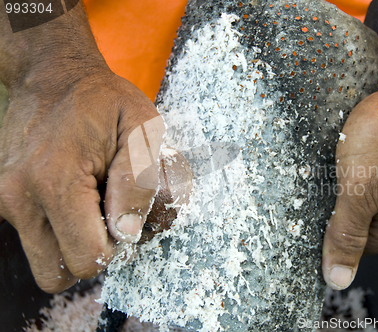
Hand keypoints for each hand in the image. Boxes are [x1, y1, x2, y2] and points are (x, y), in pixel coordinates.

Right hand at [0, 68, 161, 292]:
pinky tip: (76, 198)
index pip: (88, 259)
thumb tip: (126, 233)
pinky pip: (35, 240)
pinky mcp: (3, 200)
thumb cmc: (105, 102)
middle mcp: (19, 197)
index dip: (115, 247)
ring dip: (73, 246)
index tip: (123, 216)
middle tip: (108, 216)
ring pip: (44, 262)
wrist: (54, 76)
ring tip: (92, 205)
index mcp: (55, 181)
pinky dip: (58, 232)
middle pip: (59, 273)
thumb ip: (139, 182)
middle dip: (92, 253)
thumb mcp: (141, 129)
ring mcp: (4, 200)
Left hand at [321, 62, 377, 288]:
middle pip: (358, 217)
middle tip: (305, 195)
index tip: (306, 229)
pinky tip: (333, 148)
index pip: (357, 247)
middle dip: (332, 208)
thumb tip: (338, 280)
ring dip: (338, 181)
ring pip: (360, 188)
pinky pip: (363, 162)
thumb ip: (347, 233)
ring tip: (316, 170)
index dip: (332, 241)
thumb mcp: (360, 191)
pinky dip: (347, 158)